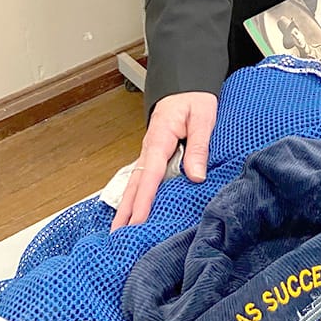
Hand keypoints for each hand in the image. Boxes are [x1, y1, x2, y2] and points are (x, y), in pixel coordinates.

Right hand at [110, 91, 217, 228]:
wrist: (186, 83)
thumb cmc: (194, 98)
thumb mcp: (203, 117)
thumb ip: (198, 146)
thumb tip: (195, 175)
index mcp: (160, 139)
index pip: (150, 175)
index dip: (144, 201)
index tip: (137, 222)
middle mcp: (150, 148)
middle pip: (135, 184)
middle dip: (126, 211)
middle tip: (117, 237)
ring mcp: (150, 151)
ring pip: (136, 183)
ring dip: (127, 206)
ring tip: (119, 231)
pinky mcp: (155, 154)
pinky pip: (143, 178)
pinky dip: (136, 195)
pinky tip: (133, 210)